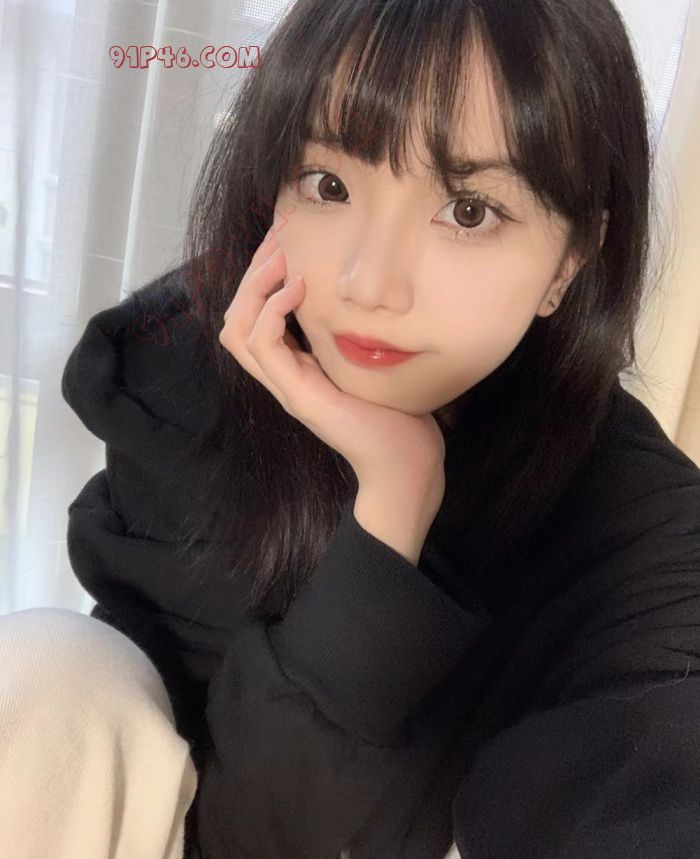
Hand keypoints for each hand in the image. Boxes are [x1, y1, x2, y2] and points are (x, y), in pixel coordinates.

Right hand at [219, 227, 446, 492]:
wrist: (407, 464)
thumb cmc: (398, 414)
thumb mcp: (371, 360)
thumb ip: (356, 331)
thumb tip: (367, 291)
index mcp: (297, 365)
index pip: (255, 314)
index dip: (262, 274)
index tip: (287, 237)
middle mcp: (283, 375)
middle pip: (236, 316)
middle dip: (252, 270)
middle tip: (279, 235)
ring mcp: (286, 387)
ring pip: (237, 329)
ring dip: (253, 286)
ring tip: (282, 257)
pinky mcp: (298, 396)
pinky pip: (262, 346)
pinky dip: (272, 311)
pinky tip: (299, 288)